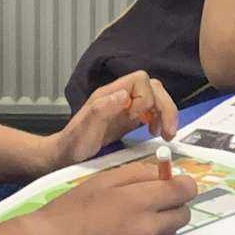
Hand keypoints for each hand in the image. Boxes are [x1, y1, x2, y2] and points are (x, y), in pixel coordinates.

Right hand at [11, 160, 197, 234]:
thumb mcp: (102, 180)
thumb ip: (138, 173)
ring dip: (159, 228)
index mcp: (141, 202)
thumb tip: (164, 174)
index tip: (175, 184)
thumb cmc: (70, 210)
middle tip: (151, 203)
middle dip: (173, 206)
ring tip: (130, 224)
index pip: (185, 191)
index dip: (183, 185)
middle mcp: (148, 231)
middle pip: (183, 216)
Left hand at [52, 70, 177, 167]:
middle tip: (168, 132)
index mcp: (111, 93)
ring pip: (157, 99)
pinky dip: (161, 121)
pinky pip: (153, 112)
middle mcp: (121, 96)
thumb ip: (101, 109)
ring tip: (166, 135)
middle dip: (165, 107)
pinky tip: (157, 133)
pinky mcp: (130, 119)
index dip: (146, 98)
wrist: (66, 155)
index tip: (138, 119)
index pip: (141, 80)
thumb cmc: (73, 143)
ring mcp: (127, 107)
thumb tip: (124, 95)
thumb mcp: (84, 128)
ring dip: (166, 115)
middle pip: (154, 88)